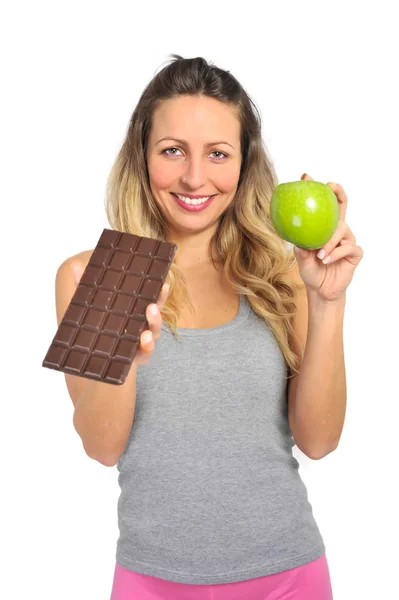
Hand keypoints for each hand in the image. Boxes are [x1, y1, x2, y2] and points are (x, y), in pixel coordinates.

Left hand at [71, 261, 169, 365]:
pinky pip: (145, 355)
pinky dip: (146, 351)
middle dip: (157, 314)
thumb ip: (88, 288)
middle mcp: (142, 327)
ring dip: (152, 334)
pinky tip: (143, 346)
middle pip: (156, 320)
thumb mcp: (93, 305)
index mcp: (136, 313)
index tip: (163, 285)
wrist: (92, 355)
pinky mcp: (135, 357)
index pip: (153, 302)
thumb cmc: (99, 325)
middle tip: (151, 307)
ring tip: (146, 333)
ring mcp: (140, 344)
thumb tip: (75, 267)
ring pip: (152, 338)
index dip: (161, 295)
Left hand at [293, 174, 363, 301]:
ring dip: (330, 241)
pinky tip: (327, 259)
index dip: (319, 191)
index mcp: (324, 229)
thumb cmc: (311, 271)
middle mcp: (338, 231)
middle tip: (330, 186)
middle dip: (338, 192)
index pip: (324, 206)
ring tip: (320, 254)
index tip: (306, 177)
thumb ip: (300, 250)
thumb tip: (297, 242)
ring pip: (342, 230)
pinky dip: (336, 253)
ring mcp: (348, 241)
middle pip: (342, 206)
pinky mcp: (354, 253)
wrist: (321, 290)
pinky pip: (348, 248)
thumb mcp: (301, 260)